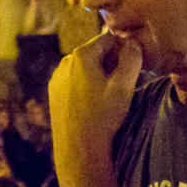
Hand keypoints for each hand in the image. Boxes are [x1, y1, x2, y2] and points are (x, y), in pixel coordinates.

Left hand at [48, 32, 140, 165]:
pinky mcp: (54, 91)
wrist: (77, 148)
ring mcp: (57, 76)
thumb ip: (132, 59)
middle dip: (111, 63)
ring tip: (107, 97)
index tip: (131, 70)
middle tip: (121, 86)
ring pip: (85, 67)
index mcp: (81, 55)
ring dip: (99, 74)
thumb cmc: (102, 116)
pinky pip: (74, 80)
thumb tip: (132, 42)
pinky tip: (93, 104)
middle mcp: (65, 61)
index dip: (124, 51)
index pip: (109, 39)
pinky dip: (86, 85)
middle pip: (96, 52)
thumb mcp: (124, 86)